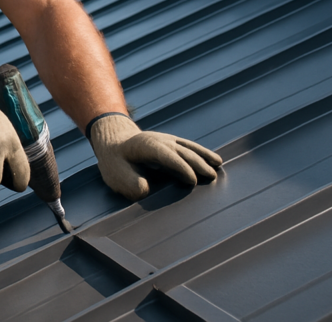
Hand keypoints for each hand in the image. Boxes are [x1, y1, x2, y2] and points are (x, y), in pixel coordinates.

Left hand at [88, 113, 221, 200]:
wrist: (113, 142)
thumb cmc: (115, 162)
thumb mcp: (115, 174)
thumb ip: (129, 182)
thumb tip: (146, 190)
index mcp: (146, 146)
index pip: (167, 155)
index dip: (180, 167)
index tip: (192, 181)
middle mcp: (159, 140)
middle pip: (181, 151)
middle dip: (197, 163)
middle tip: (211, 177)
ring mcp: (166, 140)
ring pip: (188, 147)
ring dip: (203, 156)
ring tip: (218, 165)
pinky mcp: (171, 143)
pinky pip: (189, 147)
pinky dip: (202, 153)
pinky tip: (214, 160)